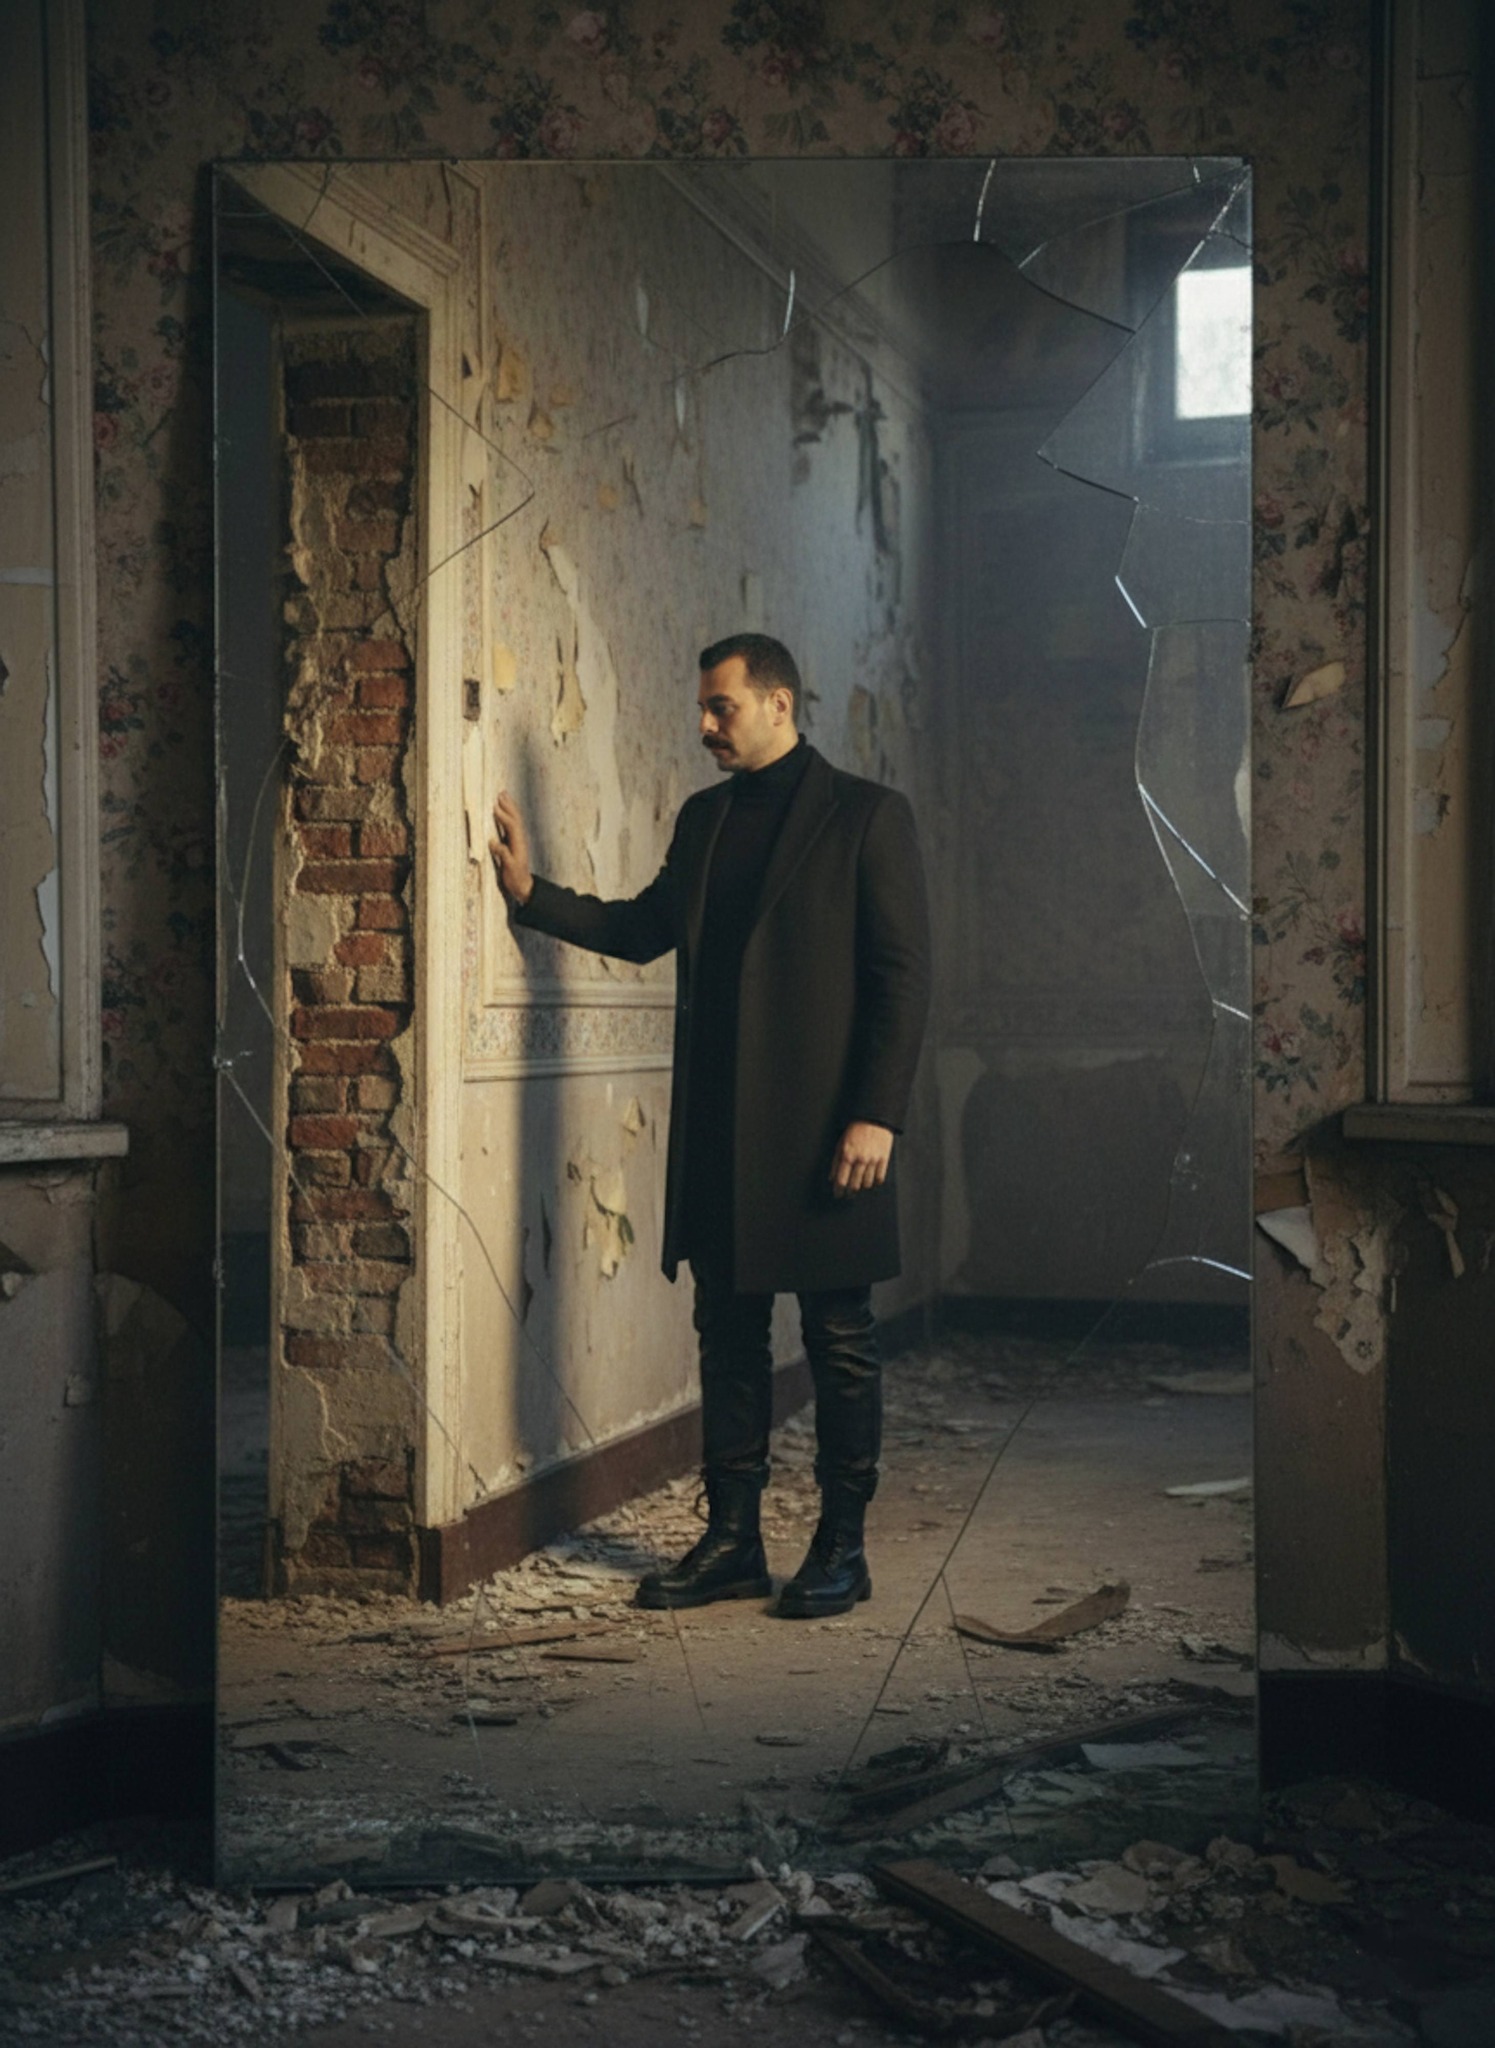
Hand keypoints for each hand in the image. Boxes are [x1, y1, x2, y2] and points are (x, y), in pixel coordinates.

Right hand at [489, 791, 533, 905]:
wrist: (524, 886)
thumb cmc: (515, 878)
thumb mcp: (509, 868)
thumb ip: (502, 854)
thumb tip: (493, 842)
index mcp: (519, 844)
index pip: (512, 826)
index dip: (503, 817)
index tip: (494, 808)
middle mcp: (520, 839)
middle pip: (515, 818)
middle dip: (508, 806)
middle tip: (501, 793)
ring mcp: (518, 840)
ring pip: (515, 819)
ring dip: (509, 807)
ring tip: (503, 796)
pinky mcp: (514, 842)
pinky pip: (512, 824)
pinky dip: (508, 815)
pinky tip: (503, 811)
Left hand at [830, 1120, 893, 1198]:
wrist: (874, 1119)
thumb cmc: (855, 1130)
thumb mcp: (840, 1144)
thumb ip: (835, 1162)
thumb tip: (832, 1178)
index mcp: (847, 1155)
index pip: (841, 1181)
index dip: (839, 1191)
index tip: (838, 1194)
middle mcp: (860, 1160)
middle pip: (854, 1185)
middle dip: (850, 1193)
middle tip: (848, 1195)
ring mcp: (873, 1160)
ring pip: (867, 1184)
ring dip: (862, 1187)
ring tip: (859, 1186)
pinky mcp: (884, 1159)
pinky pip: (880, 1178)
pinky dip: (875, 1183)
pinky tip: (871, 1181)